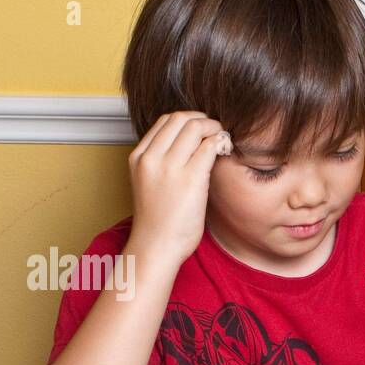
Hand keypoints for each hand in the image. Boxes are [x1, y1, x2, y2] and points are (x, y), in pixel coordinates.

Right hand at [126, 111, 228, 264]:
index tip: (202, 128)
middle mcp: (151, 157)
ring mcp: (169, 167)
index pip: (165, 120)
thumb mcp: (150, 183)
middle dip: (203, 119)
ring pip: (196, 128)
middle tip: (217, 129)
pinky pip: (209, 147)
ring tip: (223, 139)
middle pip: (180, 119)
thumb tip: (192, 146)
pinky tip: (225, 150)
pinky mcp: (190, 179)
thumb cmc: (159, 221)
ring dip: (214, 129)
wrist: (157, 246)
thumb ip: (163, 162)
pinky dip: (220, 143)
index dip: (188, 119)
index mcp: (139, 156)